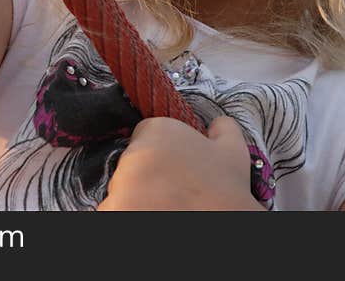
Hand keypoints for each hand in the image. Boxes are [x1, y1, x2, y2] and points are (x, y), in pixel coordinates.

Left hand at [97, 116, 264, 210]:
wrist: (222, 221)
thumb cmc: (225, 191)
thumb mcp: (233, 152)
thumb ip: (222, 129)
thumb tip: (218, 123)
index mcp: (159, 130)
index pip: (144, 135)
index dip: (159, 153)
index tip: (171, 170)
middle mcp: (134, 153)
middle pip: (131, 162)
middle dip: (146, 176)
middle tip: (170, 192)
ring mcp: (120, 184)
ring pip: (120, 188)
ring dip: (134, 197)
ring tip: (163, 207)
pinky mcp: (111, 210)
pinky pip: (111, 209)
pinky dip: (125, 212)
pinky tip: (152, 214)